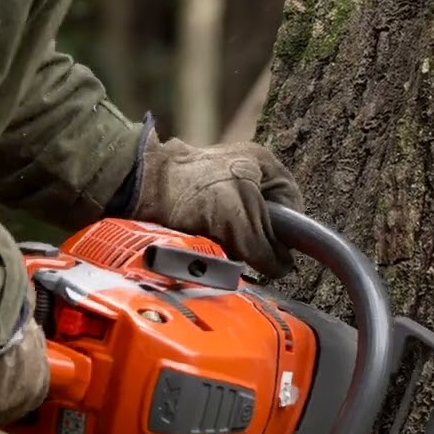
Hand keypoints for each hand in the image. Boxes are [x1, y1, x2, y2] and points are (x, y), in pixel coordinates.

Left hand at [130, 128, 301, 278]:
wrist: (140, 188)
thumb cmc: (192, 191)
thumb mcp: (242, 219)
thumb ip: (267, 247)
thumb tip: (283, 268)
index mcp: (264, 165)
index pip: (294, 206)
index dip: (290, 234)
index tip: (281, 254)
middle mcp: (247, 175)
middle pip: (269, 222)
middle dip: (260, 243)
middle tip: (250, 256)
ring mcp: (223, 190)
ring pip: (245, 233)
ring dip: (238, 248)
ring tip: (225, 252)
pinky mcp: (202, 207)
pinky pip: (223, 235)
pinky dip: (219, 246)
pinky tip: (211, 250)